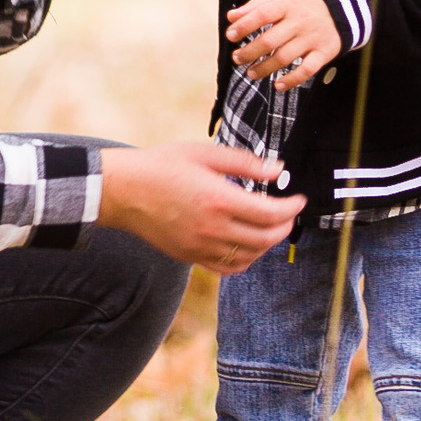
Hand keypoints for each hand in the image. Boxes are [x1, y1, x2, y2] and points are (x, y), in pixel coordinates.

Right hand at [94, 142, 304, 274]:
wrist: (122, 190)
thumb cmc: (160, 165)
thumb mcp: (204, 153)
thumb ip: (245, 163)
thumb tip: (278, 169)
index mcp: (219, 199)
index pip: (272, 213)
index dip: (293, 207)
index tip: (298, 199)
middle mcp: (213, 228)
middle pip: (267, 238)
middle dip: (286, 225)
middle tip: (289, 212)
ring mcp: (201, 246)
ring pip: (251, 256)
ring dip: (268, 243)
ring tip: (269, 226)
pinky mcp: (190, 256)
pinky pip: (228, 268)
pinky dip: (246, 259)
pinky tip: (247, 244)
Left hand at [225, 0, 342, 91]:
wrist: (343, 7)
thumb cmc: (304, 4)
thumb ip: (256, 7)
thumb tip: (231, 16)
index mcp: (287, 5)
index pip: (261, 15)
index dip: (243, 26)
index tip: (231, 36)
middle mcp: (300, 22)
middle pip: (269, 40)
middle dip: (249, 52)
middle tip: (237, 58)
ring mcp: (312, 38)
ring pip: (284, 58)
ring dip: (264, 68)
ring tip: (251, 73)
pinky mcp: (324, 52)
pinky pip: (306, 70)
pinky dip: (291, 80)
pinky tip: (278, 85)